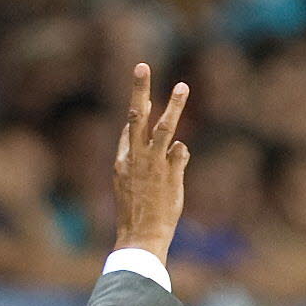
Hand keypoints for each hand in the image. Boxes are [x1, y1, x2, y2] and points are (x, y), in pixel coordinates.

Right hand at [112, 63, 188, 263]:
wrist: (140, 239)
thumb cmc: (136, 216)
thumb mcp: (129, 187)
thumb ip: (138, 162)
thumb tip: (154, 139)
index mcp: (122, 162)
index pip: (129, 130)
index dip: (138, 113)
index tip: (144, 94)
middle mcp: (135, 159)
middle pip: (136, 117)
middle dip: (138, 90)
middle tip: (142, 66)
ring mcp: (153, 164)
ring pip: (164, 128)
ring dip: (174, 106)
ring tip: (183, 86)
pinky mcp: (171, 173)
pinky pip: (180, 152)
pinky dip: (180, 154)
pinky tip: (177, 163)